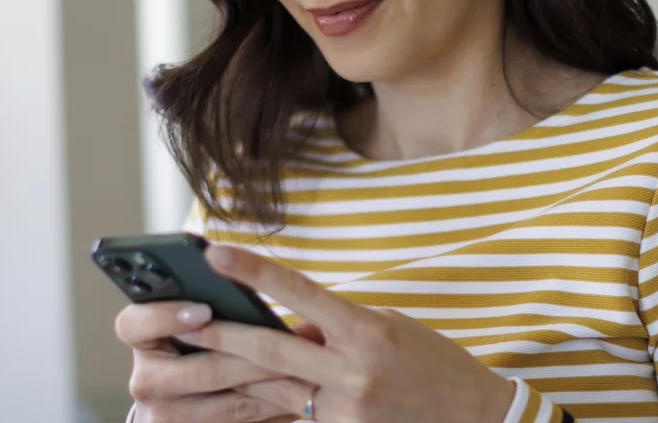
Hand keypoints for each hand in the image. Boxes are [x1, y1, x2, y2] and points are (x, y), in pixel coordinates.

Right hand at [114, 300, 323, 421]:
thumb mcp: (194, 318)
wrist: (184, 399)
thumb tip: (260, 279)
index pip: (135, 323)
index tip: (204, 309)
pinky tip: (302, 396)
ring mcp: (164, 415)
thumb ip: (211, 301)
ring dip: (274, 386)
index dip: (166, 316)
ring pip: (230, 403)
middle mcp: (145, 380)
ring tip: (310, 369)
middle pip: (202, 370)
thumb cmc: (198, 341)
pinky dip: (273, 409)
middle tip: (291, 343)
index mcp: (139, 337)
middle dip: (252, 356)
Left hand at [173, 245, 515, 422]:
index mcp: (368, 333)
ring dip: (235, 372)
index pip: (302, 293)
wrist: (474, 419)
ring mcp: (345, 412)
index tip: (217, 252)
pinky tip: (250, 387)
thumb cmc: (434, 363)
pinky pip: (295, 415)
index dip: (256, 271)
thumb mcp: (389, 327)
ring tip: (199, 356)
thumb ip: (335, 326)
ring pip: (273, 389)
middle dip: (221, 334)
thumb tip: (288, 328)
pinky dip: (275, 400)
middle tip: (183, 319)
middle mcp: (353, 373)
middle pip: (270, 350)